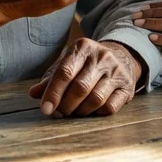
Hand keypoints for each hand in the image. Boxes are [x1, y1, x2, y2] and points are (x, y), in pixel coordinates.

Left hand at [28, 38, 142, 116]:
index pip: (65, 72)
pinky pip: (110, 107)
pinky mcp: (127, 86)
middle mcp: (102, 56)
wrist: (121, 57)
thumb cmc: (86, 64)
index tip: (46, 109)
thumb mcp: (67, 63)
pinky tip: (90, 111)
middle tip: (59, 113)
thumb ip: (50, 78)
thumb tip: (34, 94)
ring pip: (95, 99)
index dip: (53, 93)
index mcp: (82, 47)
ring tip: (74, 112)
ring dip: (80, 111)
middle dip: (66, 105)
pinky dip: (96, 114)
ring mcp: (117, 71)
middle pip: (80, 88)